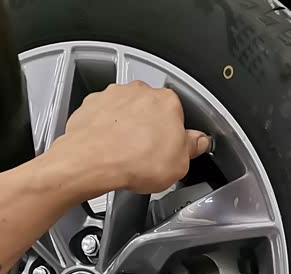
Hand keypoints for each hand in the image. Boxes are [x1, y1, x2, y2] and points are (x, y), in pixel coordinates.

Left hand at [48, 81, 210, 198]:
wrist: (92, 160)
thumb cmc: (134, 160)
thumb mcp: (179, 164)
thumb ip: (191, 148)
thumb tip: (198, 142)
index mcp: (168, 102)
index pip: (179, 116)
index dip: (175, 136)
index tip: (171, 149)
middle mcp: (141, 92)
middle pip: (152, 110)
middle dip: (151, 129)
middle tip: (149, 155)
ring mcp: (115, 96)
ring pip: (127, 112)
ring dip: (128, 128)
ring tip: (127, 155)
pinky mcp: (93, 105)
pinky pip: (104, 116)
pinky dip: (106, 130)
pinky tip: (109, 150)